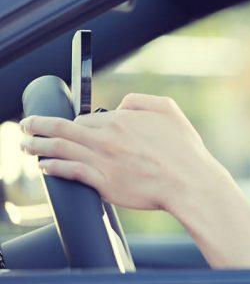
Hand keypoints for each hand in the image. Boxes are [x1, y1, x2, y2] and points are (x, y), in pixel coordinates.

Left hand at [20, 93, 227, 212]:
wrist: (190, 181)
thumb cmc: (184, 150)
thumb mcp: (169, 110)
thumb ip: (143, 101)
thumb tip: (122, 103)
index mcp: (122, 120)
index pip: (86, 117)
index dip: (72, 121)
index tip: (63, 125)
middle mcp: (108, 138)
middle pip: (63, 128)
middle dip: (39, 126)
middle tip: (26, 126)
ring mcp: (103, 160)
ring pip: (60, 148)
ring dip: (37, 145)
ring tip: (25, 145)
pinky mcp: (103, 182)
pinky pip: (70, 171)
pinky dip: (53, 167)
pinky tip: (45, 167)